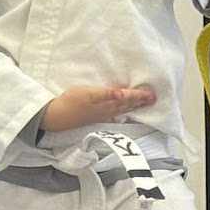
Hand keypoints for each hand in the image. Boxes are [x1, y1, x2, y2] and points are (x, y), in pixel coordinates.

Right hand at [41, 84, 157, 134]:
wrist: (56, 117)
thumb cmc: (71, 102)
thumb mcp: (88, 93)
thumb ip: (106, 93)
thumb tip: (122, 94)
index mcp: (107, 104)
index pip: (127, 98)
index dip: (139, 96)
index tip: (151, 94)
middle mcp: (107, 111)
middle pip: (127, 106)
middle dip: (140, 102)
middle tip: (152, 99)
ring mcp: (101, 115)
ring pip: (122, 110)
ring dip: (133, 106)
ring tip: (142, 104)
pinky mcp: (95, 116)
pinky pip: (115, 113)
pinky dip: (123, 110)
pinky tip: (123, 110)